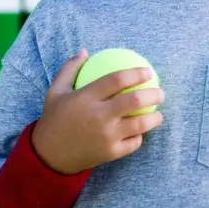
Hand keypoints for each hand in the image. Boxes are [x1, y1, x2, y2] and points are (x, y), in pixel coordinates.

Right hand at [31, 49, 163, 173]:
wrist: (48, 156)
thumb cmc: (55, 119)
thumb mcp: (55, 91)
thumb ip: (70, 69)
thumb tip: (85, 51)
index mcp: (86, 97)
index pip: (117, 80)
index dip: (137, 73)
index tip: (148, 71)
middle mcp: (98, 116)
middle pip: (134, 101)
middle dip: (154, 94)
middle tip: (160, 92)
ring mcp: (106, 136)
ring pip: (140, 124)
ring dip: (155, 118)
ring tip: (159, 114)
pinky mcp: (110, 153)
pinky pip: (133, 143)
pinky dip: (140, 136)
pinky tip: (142, 132)